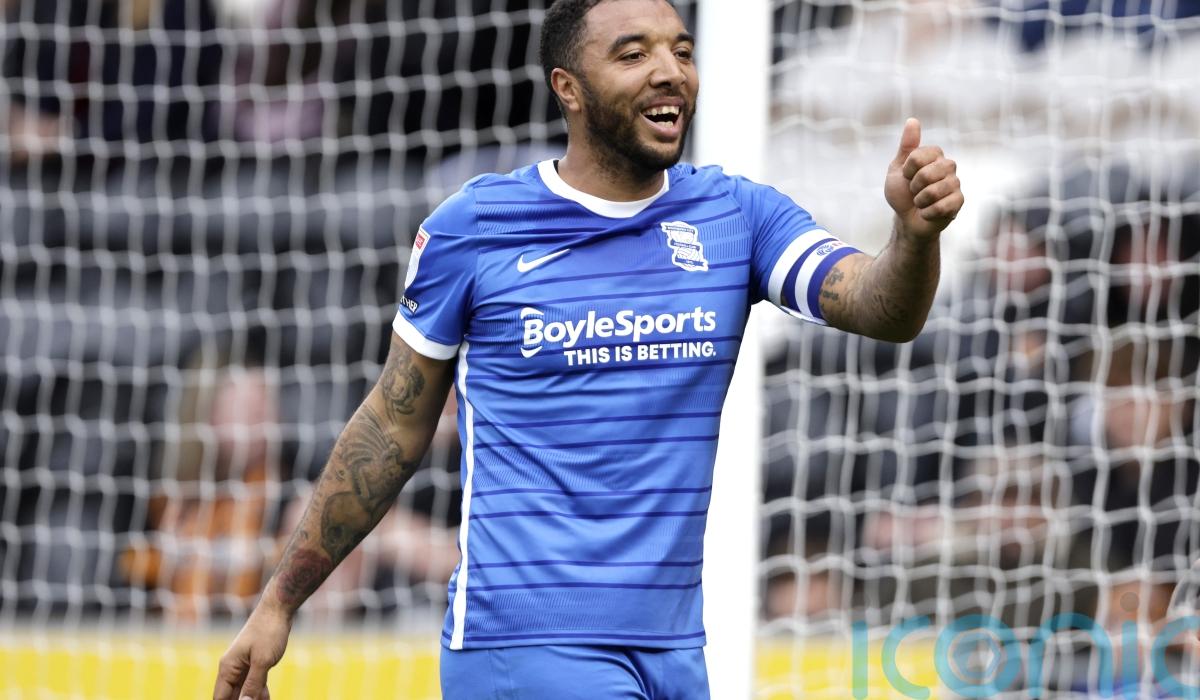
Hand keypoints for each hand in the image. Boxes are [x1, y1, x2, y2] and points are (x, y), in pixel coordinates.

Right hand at [214, 602, 292, 699]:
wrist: (277, 610)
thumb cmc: (268, 632)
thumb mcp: (262, 661)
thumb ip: (253, 684)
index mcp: (228, 668)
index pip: (220, 698)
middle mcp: (232, 668)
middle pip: (231, 696)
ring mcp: (243, 666)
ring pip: (243, 691)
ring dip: (252, 698)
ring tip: (264, 699)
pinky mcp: (254, 663)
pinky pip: (253, 683)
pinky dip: (259, 691)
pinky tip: (266, 697)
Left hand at [884, 118, 962, 239]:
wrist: (907, 219)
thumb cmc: (902, 193)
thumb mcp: (897, 169)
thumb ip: (906, 146)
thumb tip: (913, 120)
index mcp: (934, 155)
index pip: (919, 156)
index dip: (907, 170)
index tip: (906, 176)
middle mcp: (948, 166)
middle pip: (927, 173)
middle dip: (914, 186)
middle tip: (914, 191)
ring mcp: (955, 183)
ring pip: (935, 191)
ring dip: (920, 201)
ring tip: (920, 202)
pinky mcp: (959, 201)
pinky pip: (942, 206)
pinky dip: (928, 213)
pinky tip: (928, 212)